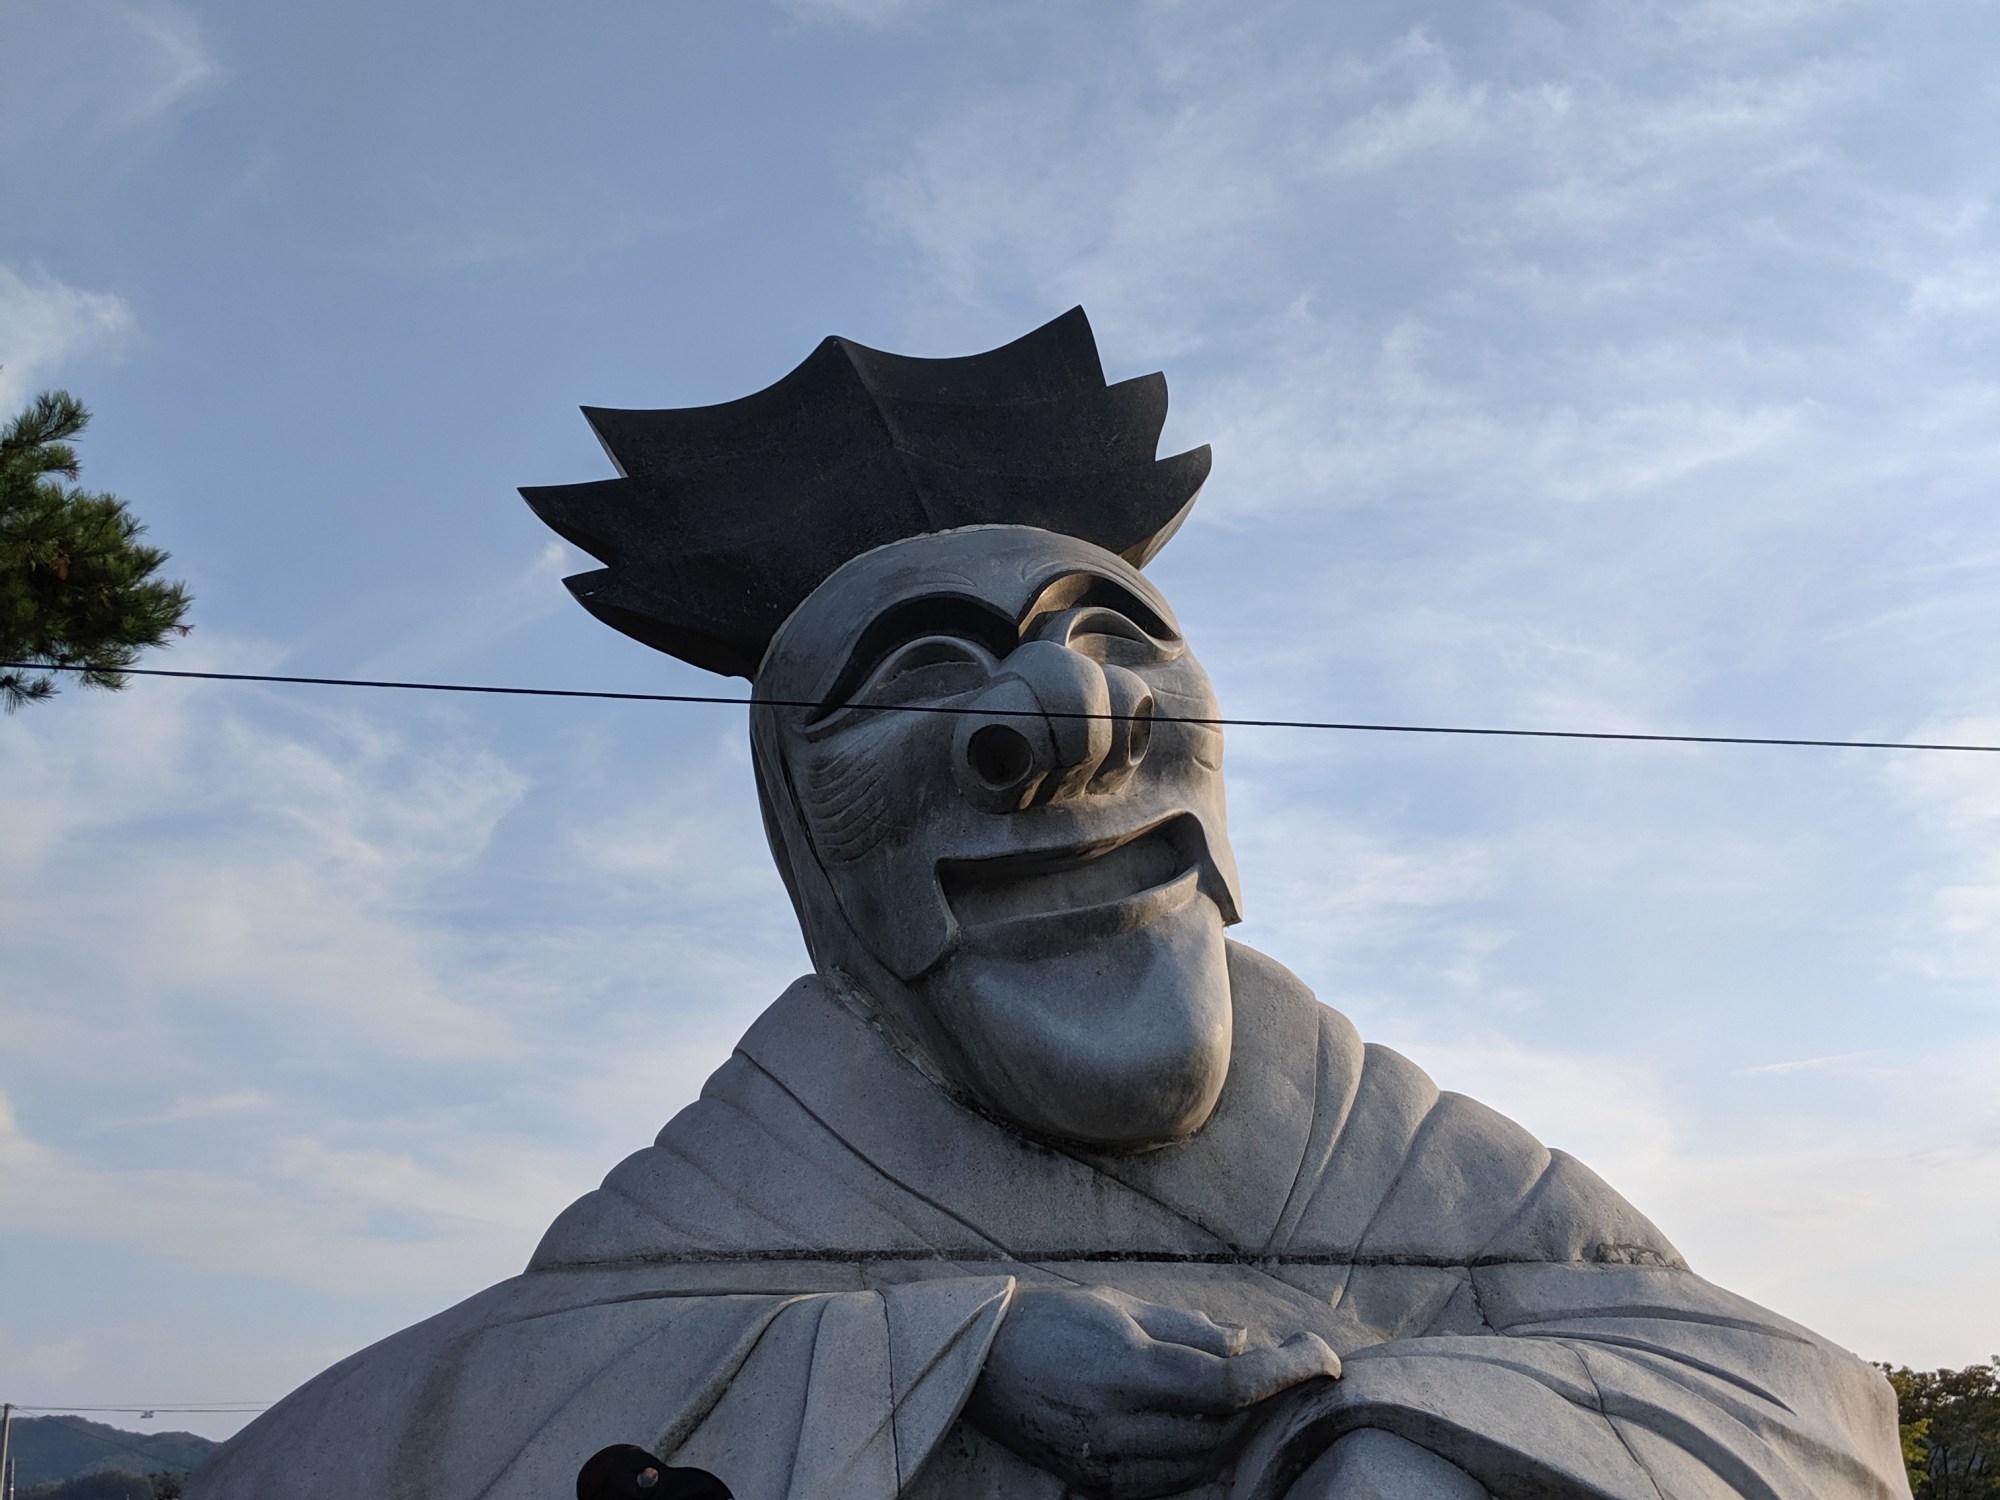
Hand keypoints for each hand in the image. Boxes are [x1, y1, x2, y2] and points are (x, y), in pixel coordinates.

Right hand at [967, 1284, 1341, 1498]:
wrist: (978, 1362)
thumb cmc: (1050, 1318)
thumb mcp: (1120, 1305)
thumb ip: (1188, 1332)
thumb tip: (1248, 1346)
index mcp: (1125, 1369)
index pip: (1230, 1386)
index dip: (1287, 1372)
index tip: (1323, 1356)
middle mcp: (1118, 1425)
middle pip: (1224, 1429)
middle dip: (1270, 1398)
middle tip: (1296, 1366)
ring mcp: (1108, 1463)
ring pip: (1204, 1462)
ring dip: (1240, 1429)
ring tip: (1256, 1392)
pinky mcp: (1099, 1484)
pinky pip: (1172, 1480)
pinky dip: (1203, 1455)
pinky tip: (1210, 1425)